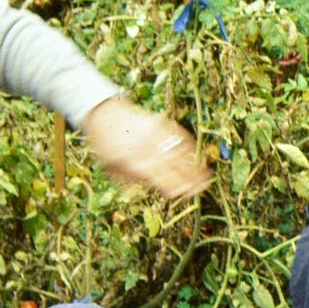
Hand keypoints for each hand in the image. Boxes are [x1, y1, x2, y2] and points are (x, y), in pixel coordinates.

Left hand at [81, 98, 209, 198]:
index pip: (159, 177)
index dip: (174, 186)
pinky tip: (196, 156)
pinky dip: (189, 146)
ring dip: (194, 164)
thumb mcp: (111, 167)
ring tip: (205, 175)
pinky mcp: (159, 122)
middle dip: (189, 178)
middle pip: (172, 165)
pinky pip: (178, 135)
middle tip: (202, 188)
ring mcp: (154, 133)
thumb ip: (129, 182)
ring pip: (178, 151)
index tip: (186, 193)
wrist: (103, 113)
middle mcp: (145, 147)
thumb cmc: (105, 145)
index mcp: (132, 162)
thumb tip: (149, 191)